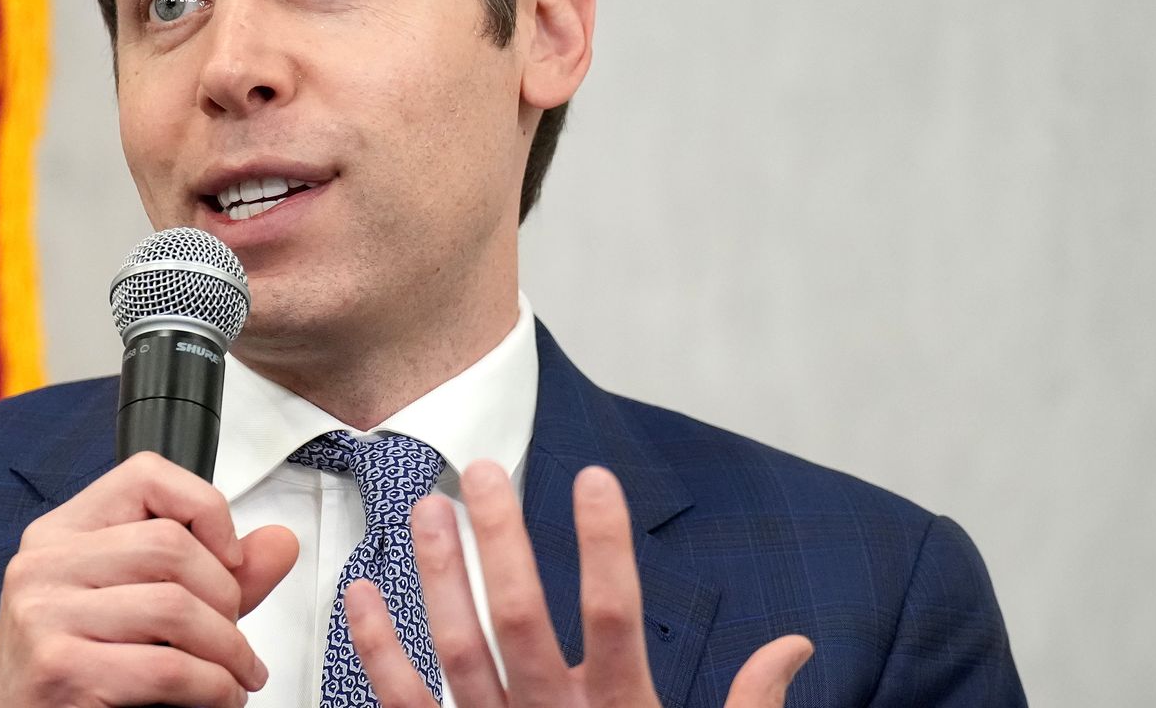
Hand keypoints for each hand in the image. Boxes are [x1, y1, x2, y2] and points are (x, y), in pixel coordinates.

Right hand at [0, 450, 298, 707]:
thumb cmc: (80, 674)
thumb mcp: (145, 612)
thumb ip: (214, 575)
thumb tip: (281, 542)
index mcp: (61, 534)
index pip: (145, 476)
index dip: (205, 507)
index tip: (230, 558)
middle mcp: (44, 564)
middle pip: (171, 544)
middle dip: (226, 597)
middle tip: (233, 639)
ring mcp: (44, 614)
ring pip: (176, 606)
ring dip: (228, 650)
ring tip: (235, 675)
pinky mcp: (60, 668)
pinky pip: (167, 666)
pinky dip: (213, 687)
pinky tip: (218, 697)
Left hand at [346, 461, 811, 707]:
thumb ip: (749, 705)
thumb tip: (794, 644)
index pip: (616, 615)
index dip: (605, 545)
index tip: (594, 477)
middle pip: (520, 618)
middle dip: (500, 541)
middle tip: (482, 470)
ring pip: (458, 650)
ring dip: (439, 577)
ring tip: (427, 510)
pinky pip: (403, 705)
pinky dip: (377, 650)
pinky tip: (361, 594)